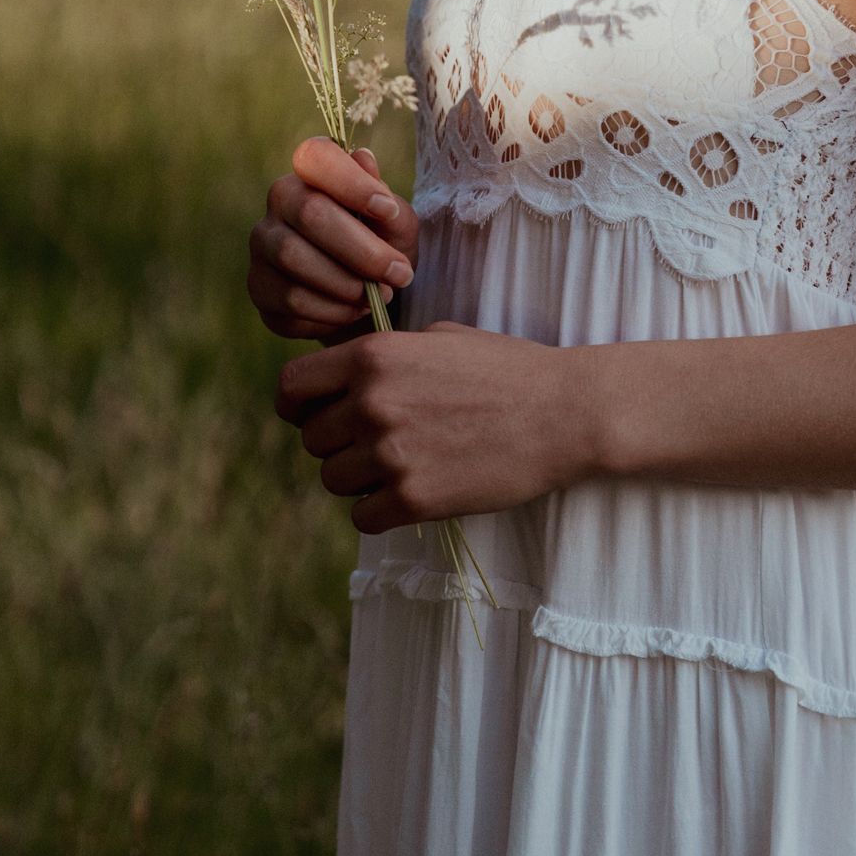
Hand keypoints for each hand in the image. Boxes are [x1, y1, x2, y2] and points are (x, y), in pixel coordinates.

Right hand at [248, 135, 419, 342]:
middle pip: (310, 214)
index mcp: (313, 173)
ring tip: (381, 295)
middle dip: (363, 250)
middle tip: (399, 274)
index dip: (350, 182)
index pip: (315, 156)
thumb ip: (385, 198)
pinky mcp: (260, 288)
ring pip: (295, 260)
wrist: (369, 297)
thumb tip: (364, 159)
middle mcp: (279, 202)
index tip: (387, 211)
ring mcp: (263, 245)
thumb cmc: (383, 246)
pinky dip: (332, 311)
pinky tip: (354, 311)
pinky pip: (290, 301)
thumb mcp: (397, 224)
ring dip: (348, 285)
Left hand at [272, 321, 585, 533]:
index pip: (292, 386)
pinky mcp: (413, 498)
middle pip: (313, 439)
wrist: (564, 413)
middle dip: (337, 442)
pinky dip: (379, 510)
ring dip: (358, 478)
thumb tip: (344, 376)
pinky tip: (411, 493)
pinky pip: (362, 517)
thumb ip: (386, 355)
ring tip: (400, 466)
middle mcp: (372, 403)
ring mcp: (390, 453)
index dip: (296, 404)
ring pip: (334, 480)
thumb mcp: (440, 338)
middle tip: (376, 442)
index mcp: (374, 356)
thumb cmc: (507, 369)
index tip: (311, 415)